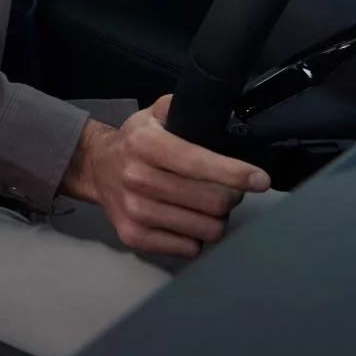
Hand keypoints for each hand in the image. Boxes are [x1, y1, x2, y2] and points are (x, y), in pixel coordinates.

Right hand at [61, 95, 270, 256]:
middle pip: (210, 201)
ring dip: (216, 219)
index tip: (260, 180)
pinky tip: (189, 222)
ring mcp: (134, 211)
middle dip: (231, 197)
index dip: (236, 173)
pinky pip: (187, 248)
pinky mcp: (133, 236)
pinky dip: (196, 238)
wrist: (95, 168)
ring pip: (204, 229)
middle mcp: (137, 177)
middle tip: (230, 191)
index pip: (198, 163)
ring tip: (207, 207)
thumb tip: (219, 111)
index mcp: (145, 143)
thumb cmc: (134, 141)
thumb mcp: (154, 113)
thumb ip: (183, 108)